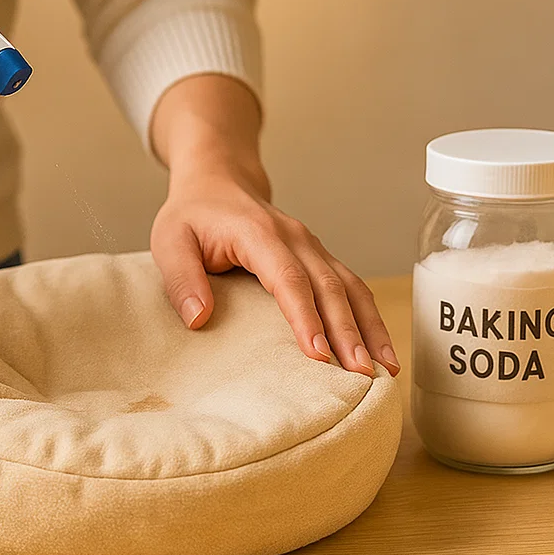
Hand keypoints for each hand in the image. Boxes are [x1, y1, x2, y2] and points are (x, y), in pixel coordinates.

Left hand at [149, 75, 398, 376]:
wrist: (219, 180)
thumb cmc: (192, 215)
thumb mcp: (170, 240)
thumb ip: (181, 278)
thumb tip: (199, 318)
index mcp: (258, 234)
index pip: (288, 278)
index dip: (305, 316)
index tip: (318, 354)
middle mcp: (295, 238)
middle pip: (329, 287)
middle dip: (347, 332)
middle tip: (360, 374)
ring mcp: (312, 246)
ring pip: (350, 287)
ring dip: (369, 327)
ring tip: (384, 369)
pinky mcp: (319, 258)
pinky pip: (351, 287)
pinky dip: (368, 318)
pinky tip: (378, 349)